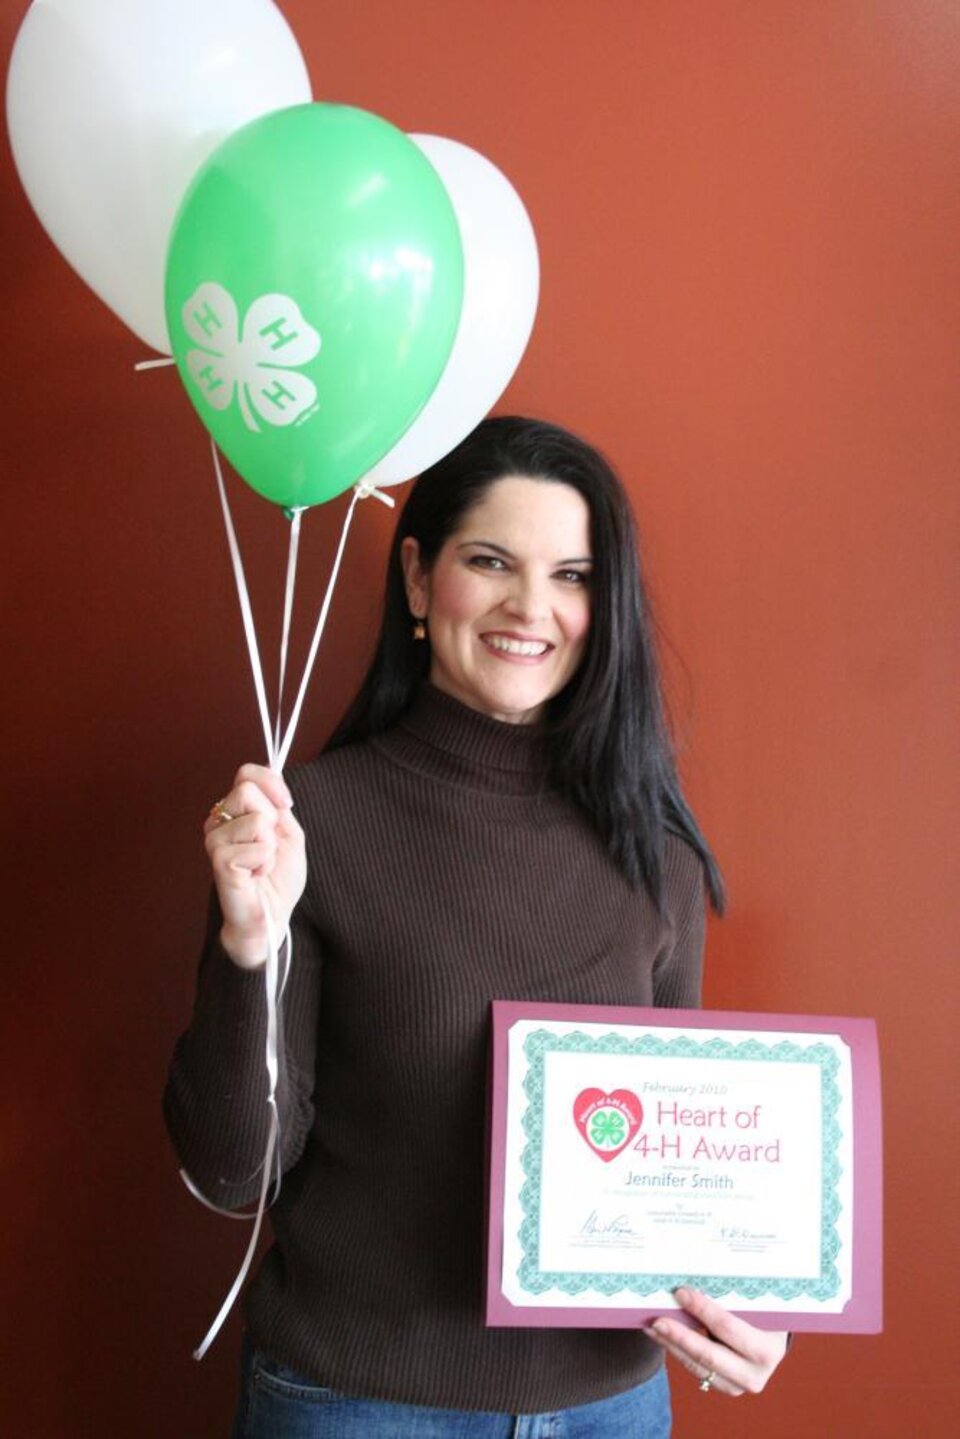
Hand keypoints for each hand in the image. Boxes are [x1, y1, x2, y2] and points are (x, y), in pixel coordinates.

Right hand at [203, 763, 305, 968]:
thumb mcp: (287, 832)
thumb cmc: (277, 877)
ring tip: (262, 864)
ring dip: (270, 846)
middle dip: (272, 819)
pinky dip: (266, 863)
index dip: (271, 783)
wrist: (272, 915)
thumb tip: (275, 780)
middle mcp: (217, 821)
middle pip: (248, 790)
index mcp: (233, 810)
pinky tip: (256, 875)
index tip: (286, 805)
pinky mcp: (219, 861)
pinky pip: (259, 846)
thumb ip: (278, 804)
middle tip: (269, 846)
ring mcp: (214, 841)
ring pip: (257, 819)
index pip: (246, 773)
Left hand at [644, 1287, 788, 1396]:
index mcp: (767, 1348)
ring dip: (671, 1344)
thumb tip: (692, 1273)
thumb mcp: (755, 1305)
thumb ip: (731, 1295)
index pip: (728, 1327)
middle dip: (680, 1335)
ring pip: (697, 1365)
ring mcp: (738, 1385)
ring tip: (651, 1325)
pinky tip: (661, 1335)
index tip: (681, 1292)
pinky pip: (695, 1370)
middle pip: (709, 1354)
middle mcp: (755, 1374)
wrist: (771, 1340)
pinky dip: (676, 1351)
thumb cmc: (761, 1314)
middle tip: (657, 1318)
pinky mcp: (723, 1386)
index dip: (703, 1310)